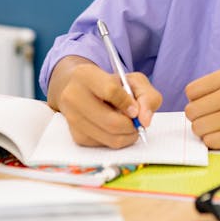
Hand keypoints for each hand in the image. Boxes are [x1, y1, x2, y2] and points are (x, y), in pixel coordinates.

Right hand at [47, 55, 162, 148]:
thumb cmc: (112, 85)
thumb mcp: (134, 81)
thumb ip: (147, 96)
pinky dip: (117, 139)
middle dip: (132, 126)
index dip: (128, 103)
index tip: (136, 110)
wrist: (85, 92)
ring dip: (127, 135)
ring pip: (110, 137)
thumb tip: (145, 120)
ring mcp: (72, 117)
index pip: (111, 91)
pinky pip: (105, 145)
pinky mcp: (76, 136)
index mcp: (86, 75)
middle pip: (111, 121)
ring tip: (129, 125)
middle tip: (137, 122)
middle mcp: (73, 96)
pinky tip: (116, 129)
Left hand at [184, 66, 219, 148]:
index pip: (192, 90)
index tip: (207, 104)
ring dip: (205, 131)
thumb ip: (217, 85)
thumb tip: (190, 102)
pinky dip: (214, 142)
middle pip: (192, 111)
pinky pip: (210, 142)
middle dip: (198, 117)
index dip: (196, 100)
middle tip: (212, 118)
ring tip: (219, 127)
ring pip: (198, 128)